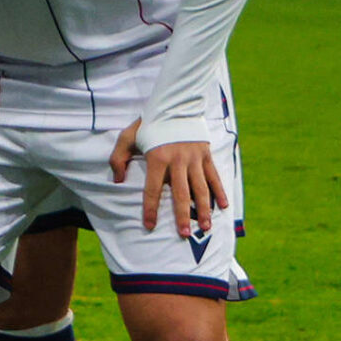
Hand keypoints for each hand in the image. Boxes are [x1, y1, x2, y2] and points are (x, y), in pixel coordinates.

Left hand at [111, 120, 227, 236]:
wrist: (175, 106)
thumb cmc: (149, 125)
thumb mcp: (127, 137)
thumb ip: (118, 158)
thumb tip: (117, 180)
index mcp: (157, 158)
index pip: (152, 189)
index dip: (150, 209)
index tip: (149, 225)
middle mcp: (178, 160)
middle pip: (180, 193)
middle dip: (182, 215)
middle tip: (184, 234)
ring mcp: (194, 158)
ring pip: (201, 188)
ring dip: (203, 209)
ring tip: (205, 226)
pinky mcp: (206, 155)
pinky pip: (214, 176)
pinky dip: (219, 191)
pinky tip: (223, 207)